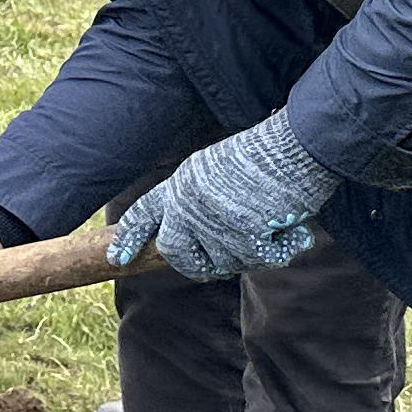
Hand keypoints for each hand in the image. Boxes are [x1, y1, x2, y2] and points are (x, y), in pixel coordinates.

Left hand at [107, 114, 334, 281]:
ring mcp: (214, 221)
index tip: (116, 258)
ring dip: (251, 252)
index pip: (144, 213)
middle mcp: (188, 203)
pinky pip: (260, 261)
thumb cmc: (266, 154)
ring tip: (272, 225)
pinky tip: (293, 231)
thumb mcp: (216, 169)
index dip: (130, 237)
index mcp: (181, 182)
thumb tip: (203, 245)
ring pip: (224, 261)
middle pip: (175, 252)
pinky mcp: (243, 234)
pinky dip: (281, 250)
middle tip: (215, 267)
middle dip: (194, 265)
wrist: (295, 144)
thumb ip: (200, 201)